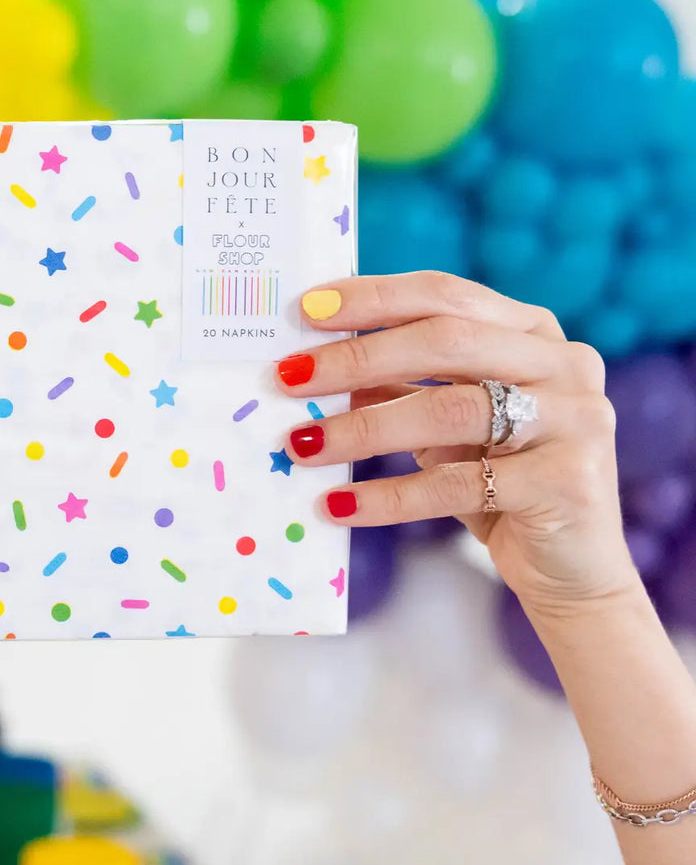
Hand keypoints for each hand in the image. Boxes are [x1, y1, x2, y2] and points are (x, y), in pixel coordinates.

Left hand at [276, 272, 635, 618]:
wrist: (573, 570)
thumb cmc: (498, 480)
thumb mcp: (445, 423)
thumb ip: (398, 383)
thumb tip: (311, 362)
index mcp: (532, 331)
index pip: (444, 294)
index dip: (372, 298)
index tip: (305, 310)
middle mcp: (564, 364)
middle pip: (446, 341)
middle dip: (357, 356)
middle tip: (289, 377)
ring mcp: (575, 419)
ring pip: (450, 410)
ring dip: (362, 428)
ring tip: (301, 445)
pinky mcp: (568, 482)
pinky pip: (458, 483)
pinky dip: (389, 495)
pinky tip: (338, 505)